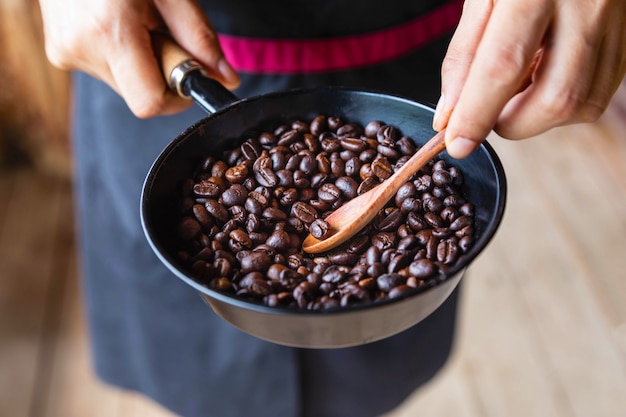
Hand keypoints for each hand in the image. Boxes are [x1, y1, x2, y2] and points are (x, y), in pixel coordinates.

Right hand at [38, 0, 239, 117]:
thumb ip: (199, 38)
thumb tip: (226, 80)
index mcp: (111, 31)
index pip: (150, 103)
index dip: (175, 98)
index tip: (186, 73)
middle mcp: (82, 48)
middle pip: (139, 96)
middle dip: (159, 73)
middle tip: (158, 32)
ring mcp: (66, 52)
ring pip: (124, 85)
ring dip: (140, 62)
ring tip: (133, 21)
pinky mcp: (59, 52)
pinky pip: (106, 71)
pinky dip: (121, 55)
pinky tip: (117, 23)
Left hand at [434, 0, 625, 157]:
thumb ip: (465, 54)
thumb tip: (450, 112)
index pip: (503, 66)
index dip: (476, 114)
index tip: (456, 145)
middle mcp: (588, 2)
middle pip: (555, 97)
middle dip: (513, 123)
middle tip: (488, 113)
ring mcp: (618, 18)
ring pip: (583, 102)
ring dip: (538, 116)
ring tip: (515, 91)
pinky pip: (600, 90)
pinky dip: (564, 102)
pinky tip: (543, 80)